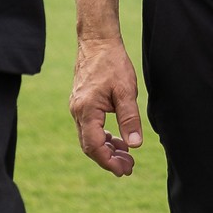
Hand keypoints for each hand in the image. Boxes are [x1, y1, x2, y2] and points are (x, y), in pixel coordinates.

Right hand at [69, 35, 143, 176]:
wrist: (97, 41)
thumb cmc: (112, 63)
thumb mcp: (126, 91)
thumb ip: (130, 119)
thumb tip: (135, 145)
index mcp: (86, 110)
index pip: (94, 146)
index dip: (108, 161)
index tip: (124, 170)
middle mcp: (77, 112)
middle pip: (90, 146)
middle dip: (109, 159)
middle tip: (129, 168)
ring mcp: (77, 108)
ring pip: (89, 137)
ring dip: (107, 149)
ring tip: (127, 157)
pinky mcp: (81, 104)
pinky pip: (90, 127)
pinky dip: (103, 136)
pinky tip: (118, 140)